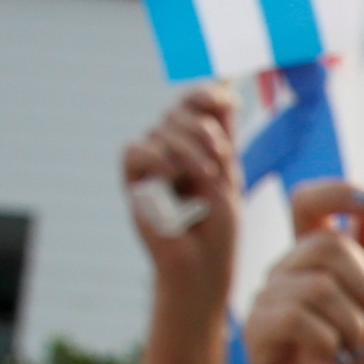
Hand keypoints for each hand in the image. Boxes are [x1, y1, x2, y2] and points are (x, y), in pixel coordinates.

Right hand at [122, 87, 240, 300]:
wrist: (201, 269)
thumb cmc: (219, 233)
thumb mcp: (229, 180)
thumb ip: (223, 140)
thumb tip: (226, 97)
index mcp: (203, 150)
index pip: (197, 105)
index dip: (206, 94)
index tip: (225, 100)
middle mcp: (176, 153)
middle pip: (178, 111)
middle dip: (202, 126)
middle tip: (219, 155)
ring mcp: (154, 166)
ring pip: (161, 129)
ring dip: (188, 148)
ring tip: (204, 177)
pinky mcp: (134, 181)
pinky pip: (135, 150)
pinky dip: (156, 157)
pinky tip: (171, 174)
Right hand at [241, 184, 363, 363]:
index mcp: (309, 266)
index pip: (306, 205)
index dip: (333, 192)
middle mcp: (282, 276)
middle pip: (327, 244)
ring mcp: (265, 303)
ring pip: (319, 285)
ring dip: (353, 322)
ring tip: (351, 347)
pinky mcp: (256, 335)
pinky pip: (298, 317)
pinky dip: (331, 340)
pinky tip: (332, 356)